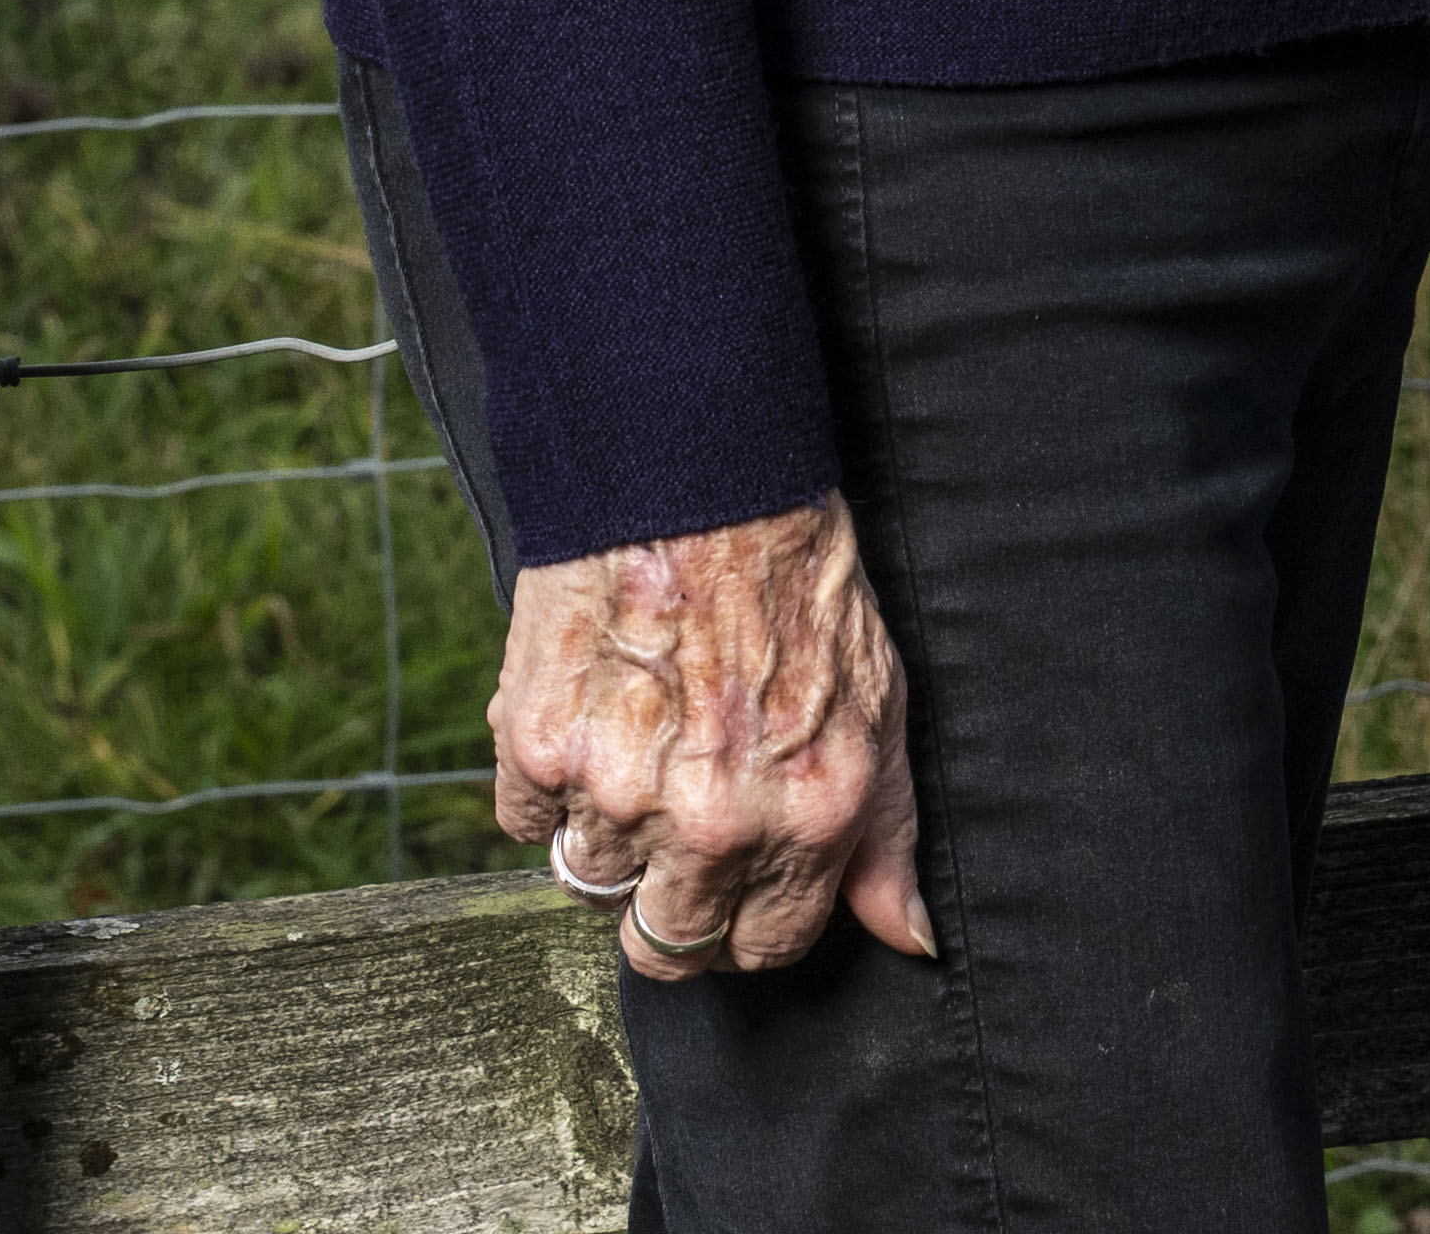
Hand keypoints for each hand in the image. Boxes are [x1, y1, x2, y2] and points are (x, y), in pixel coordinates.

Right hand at [486, 496, 934, 978]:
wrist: (699, 482)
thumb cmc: (800, 585)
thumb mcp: (880, 704)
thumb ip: (887, 835)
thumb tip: (905, 937)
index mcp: (808, 817)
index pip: (763, 947)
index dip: (745, 920)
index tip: (733, 883)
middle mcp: (712, 823)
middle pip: (664, 944)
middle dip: (669, 901)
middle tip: (673, 829)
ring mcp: (616, 792)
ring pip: (589, 882)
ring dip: (606, 833)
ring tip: (635, 745)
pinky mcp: (538, 750)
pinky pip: (524, 822)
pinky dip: (546, 784)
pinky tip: (588, 715)